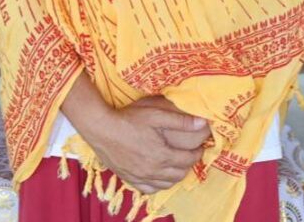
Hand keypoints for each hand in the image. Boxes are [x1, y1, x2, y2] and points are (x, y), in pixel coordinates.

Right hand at [82, 96, 209, 194]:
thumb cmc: (128, 120)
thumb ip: (180, 121)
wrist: (101, 129)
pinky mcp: (129, 178)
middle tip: (189, 154)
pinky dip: (158, 184)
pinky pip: (149, 189)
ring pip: (166, 184)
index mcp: (162, 156)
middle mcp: (153, 170)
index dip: (197, 153)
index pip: (189, 159)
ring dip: (175, 175)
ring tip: (176, 164)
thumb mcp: (156, 114)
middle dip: (188, 164)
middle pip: (180, 173)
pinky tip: (159, 175)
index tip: (199, 147)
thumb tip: (202, 123)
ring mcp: (140, 177)